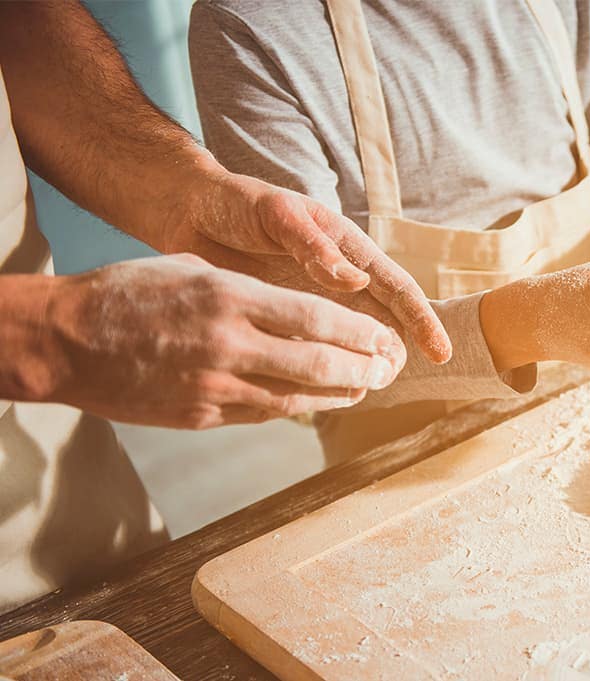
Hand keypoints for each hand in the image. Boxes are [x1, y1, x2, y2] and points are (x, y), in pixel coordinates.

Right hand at [40, 254, 407, 428]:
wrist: (64, 341)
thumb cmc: (128, 294)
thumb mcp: (192, 270)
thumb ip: (248, 291)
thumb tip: (300, 310)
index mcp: (229, 298)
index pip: (315, 317)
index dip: (358, 332)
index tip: (385, 337)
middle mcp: (228, 344)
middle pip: (316, 362)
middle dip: (362, 368)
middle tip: (389, 368)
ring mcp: (214, 386)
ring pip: (296, 395)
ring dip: (339, 394)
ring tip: (366, 388)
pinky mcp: (200, 415)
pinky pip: (263, 413)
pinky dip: (298, 407)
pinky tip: (319, 402)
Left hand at [160, 168, 451, 364]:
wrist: (191, 210)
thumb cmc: (238, 203)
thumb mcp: (277, 215)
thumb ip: (313, 246)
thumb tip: (357, 281)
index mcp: (348, 248)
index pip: (397, 287)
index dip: (421, 320)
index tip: (440, 352)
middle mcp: (340, 277)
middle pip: (382, 320)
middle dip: (392, 351)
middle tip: (389, 377)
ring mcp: (315, 299)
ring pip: (351, 339)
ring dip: (360, 363)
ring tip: (363, 388)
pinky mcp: (286, 316)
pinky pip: (313, 347)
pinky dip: (324, 366)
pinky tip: (323, 390)